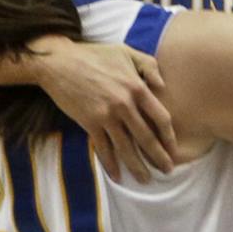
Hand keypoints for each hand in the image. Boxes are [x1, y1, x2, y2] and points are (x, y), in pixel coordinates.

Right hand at [29, 40, 177, 181]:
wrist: (58, 62)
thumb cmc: (94, 55)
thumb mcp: (126, 52)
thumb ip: (149, 66)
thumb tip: (163, 86)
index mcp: (137, 88)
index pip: (161, 118)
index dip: (169, 137)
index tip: (174, 149)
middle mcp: (124, 105)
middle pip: (147, 138)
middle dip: (159, 157)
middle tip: (167, 171)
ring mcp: (106, 116)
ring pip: (126, 147)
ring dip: (137, 166)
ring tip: (146, 179)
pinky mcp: (89, 122)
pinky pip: (103, 148)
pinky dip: (111, 164)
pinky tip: (118, 176)